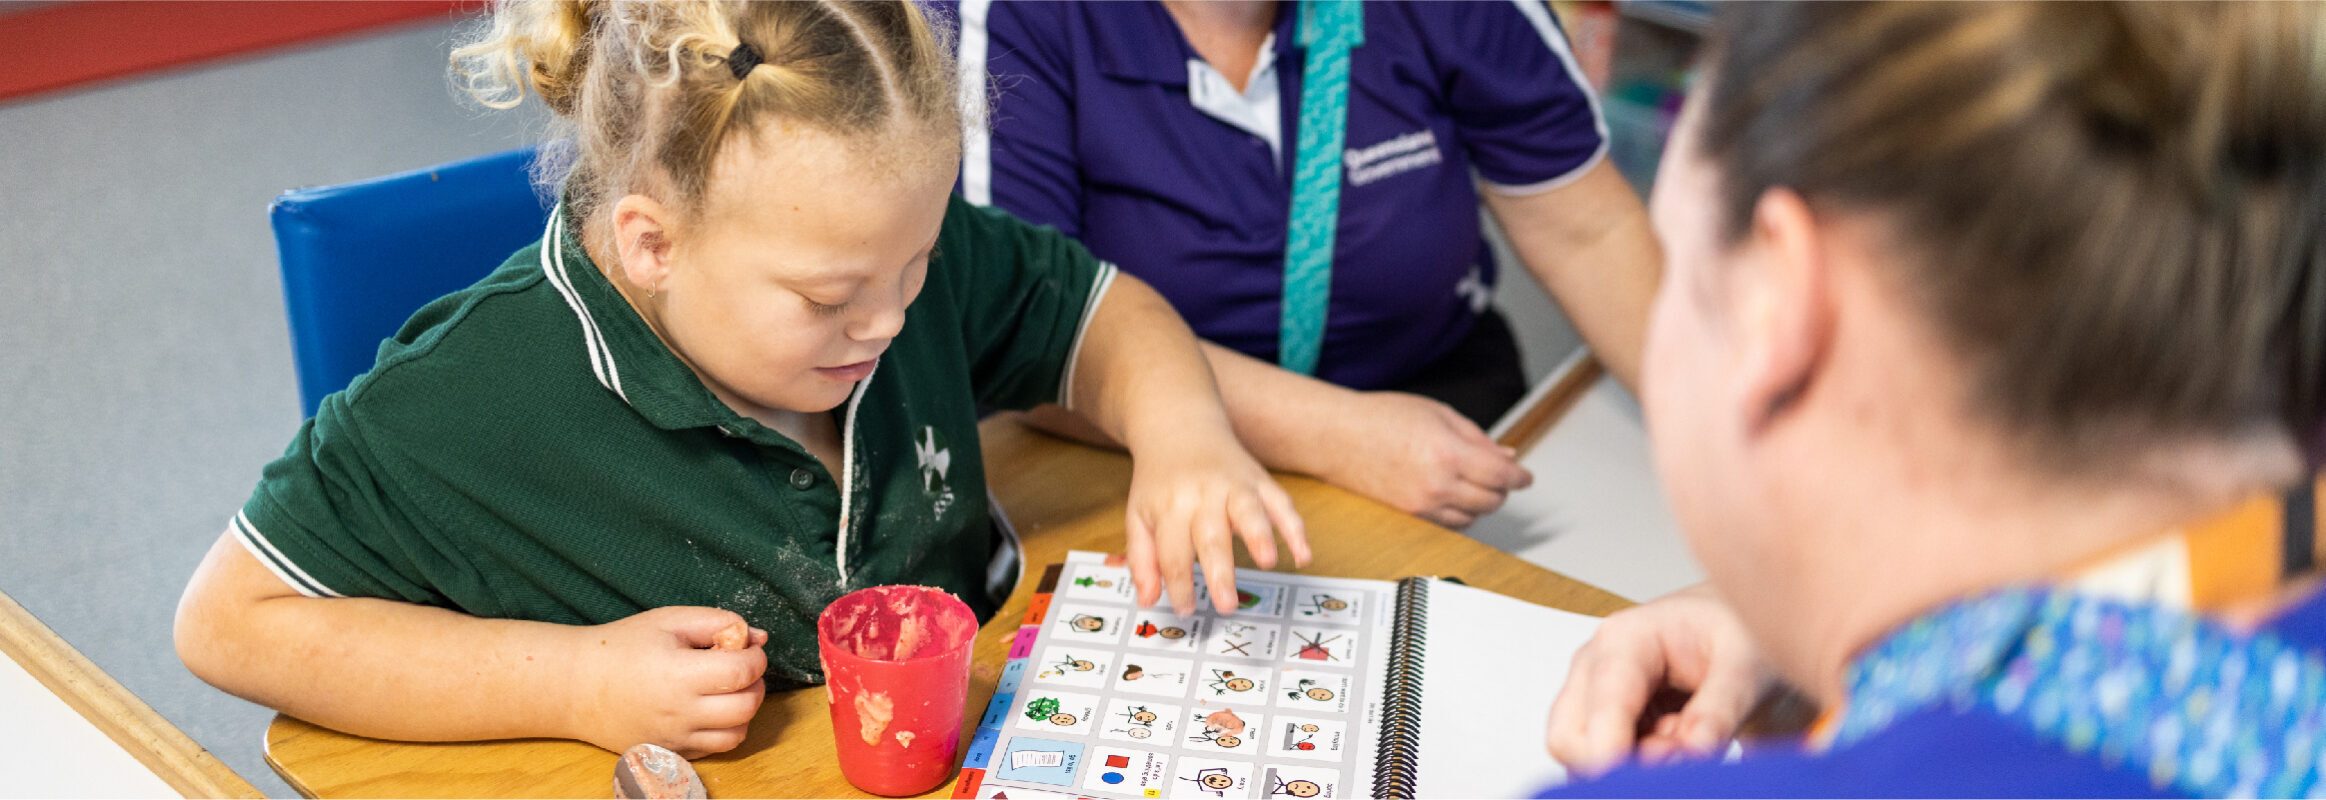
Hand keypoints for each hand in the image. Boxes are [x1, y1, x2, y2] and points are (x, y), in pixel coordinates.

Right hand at [569, 606, 769, 757]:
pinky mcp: (669, 753)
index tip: (747, 648)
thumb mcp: (669, 620)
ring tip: (727, 690)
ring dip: (743, 711)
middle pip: (747, 706)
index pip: (743, 672)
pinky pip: (714, 749)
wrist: (577, 685)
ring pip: (736, 734)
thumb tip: (758, 637)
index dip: (756, 657)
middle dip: (755, 683)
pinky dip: (722, 730)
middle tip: (740, 669)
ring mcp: (674, 738)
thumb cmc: (622, 646)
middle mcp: (680, 712)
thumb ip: (717, 622)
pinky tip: (708, 709)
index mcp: (680, 675)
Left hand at [1124, 430, 1309, 615]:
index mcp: (1170, 506)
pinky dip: (1294, 528)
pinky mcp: (1259, 479)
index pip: (1174, 553)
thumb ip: (1142, 558)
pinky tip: (1303, 555)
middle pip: (1212, 537)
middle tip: (1226, 605)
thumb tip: (1150, 600)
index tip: (1186, 611)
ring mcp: (1234, 485)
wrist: (1180, 426)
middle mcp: (1203, 494)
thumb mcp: (1139, 514)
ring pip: (1249, 512)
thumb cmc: (1159, 480)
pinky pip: (1281, 503)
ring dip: (1260, 536)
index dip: (1179, 585)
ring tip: (1268, 562)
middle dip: (1220, 573)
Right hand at [1318, 392, 1531, 527]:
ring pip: (1472, 518)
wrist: (1337, 436)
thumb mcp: (1438, 414)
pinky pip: (1449, 524)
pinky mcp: (1409, 515)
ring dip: (1482, 504)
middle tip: (1501, 476)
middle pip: (1491, 501)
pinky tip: (1455, 497)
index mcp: (1448, 453)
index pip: (1502, 475)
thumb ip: (1477, 437)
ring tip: (1476, 485)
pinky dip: (1460, 514)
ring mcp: (1422, 504)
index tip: (1525, 476)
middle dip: (1502, 490)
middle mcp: (1438, 484)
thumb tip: (1507, 456)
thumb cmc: (1381, 417)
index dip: (1520, 477)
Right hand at [1544, 584, 1774, 777]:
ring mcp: (1597, 699)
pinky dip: (1646, 772)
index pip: (1600, 706)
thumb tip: (1695, 749)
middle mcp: (1597, 669)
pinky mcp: (1608, 726)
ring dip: (1639, 770)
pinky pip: (1609, 767)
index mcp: (1625, 640)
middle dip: (1622, 765)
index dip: (1611, 752)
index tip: (1648, 781)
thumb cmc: (1738, 634)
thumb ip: (1720, 710)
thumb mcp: (1747, 666)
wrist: (1741, 636)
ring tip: (1688, 740)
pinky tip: (1678, 744)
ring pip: (1588, 761)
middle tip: (1681, 755)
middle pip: (1569, 739)